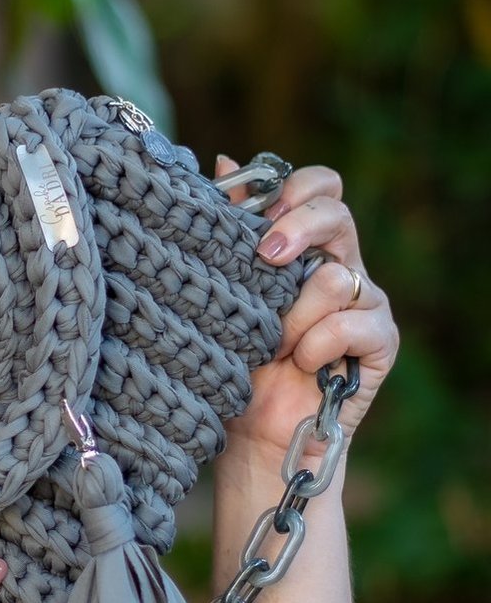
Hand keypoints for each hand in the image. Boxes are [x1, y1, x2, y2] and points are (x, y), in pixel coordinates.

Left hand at [215, 155, 398, 459]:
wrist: (252, 440)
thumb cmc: (231, 366)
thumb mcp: (220, 294)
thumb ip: (227, 234)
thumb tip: (223, 162)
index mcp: (305, 247)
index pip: (321, 186)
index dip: (294, 187)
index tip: (255, 214)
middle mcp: (340, 266)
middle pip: (338, 212)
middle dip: (299, 227)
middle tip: (267, 256)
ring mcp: (365, 304)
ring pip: (336, 277)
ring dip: (292, 315)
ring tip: (272, 347)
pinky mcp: (381, 343)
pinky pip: (354, 324)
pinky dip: (318, 346)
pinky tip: (302, 366)